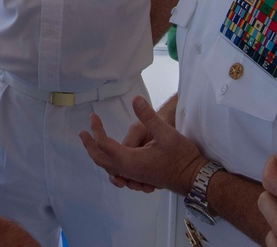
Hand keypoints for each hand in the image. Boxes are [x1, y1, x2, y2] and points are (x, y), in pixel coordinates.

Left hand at [79, 95, 205, 194]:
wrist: (193, 178)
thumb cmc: (182, 157)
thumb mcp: (166, 133)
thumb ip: (149, 117)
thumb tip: (136, 99)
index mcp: (131, 160)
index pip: (105, 144)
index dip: (97, 129)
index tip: (93, 116)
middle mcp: (129, 170)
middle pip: (101, 159)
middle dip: (89, 145)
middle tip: (82, 133)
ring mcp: (134, 176)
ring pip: (108, 168)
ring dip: (97, 155)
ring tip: (91, 143)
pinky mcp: (139, 177)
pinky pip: (117, 172)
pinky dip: (108, 164)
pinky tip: (110, 158)